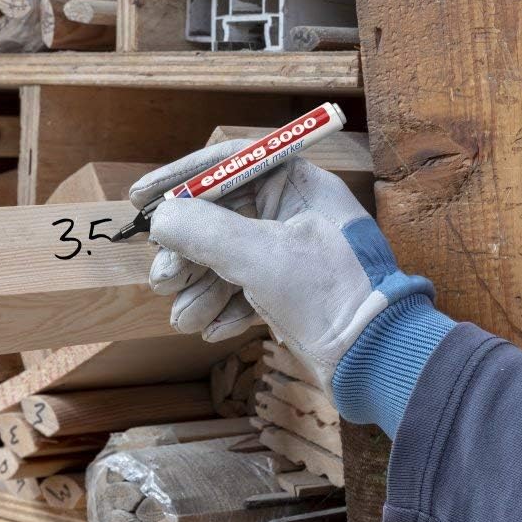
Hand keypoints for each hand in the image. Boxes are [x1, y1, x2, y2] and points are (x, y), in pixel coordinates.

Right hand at [130, 140, 434, 393]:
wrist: (380, 358)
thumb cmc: (332, 295)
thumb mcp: (261, 256)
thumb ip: (204, 230)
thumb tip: (161, 218)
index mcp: (299, 185)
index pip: (229, 162)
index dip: (180, 178)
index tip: (141, 197)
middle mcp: (295, 213)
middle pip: (220, 216)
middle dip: (186, 251)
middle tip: (160, 279)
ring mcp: (293, 254)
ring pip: (228, 258)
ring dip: (200, 288)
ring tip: (185, 317)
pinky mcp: (291, 292)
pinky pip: (244, 289)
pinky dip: (225, 307)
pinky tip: (213, 328)